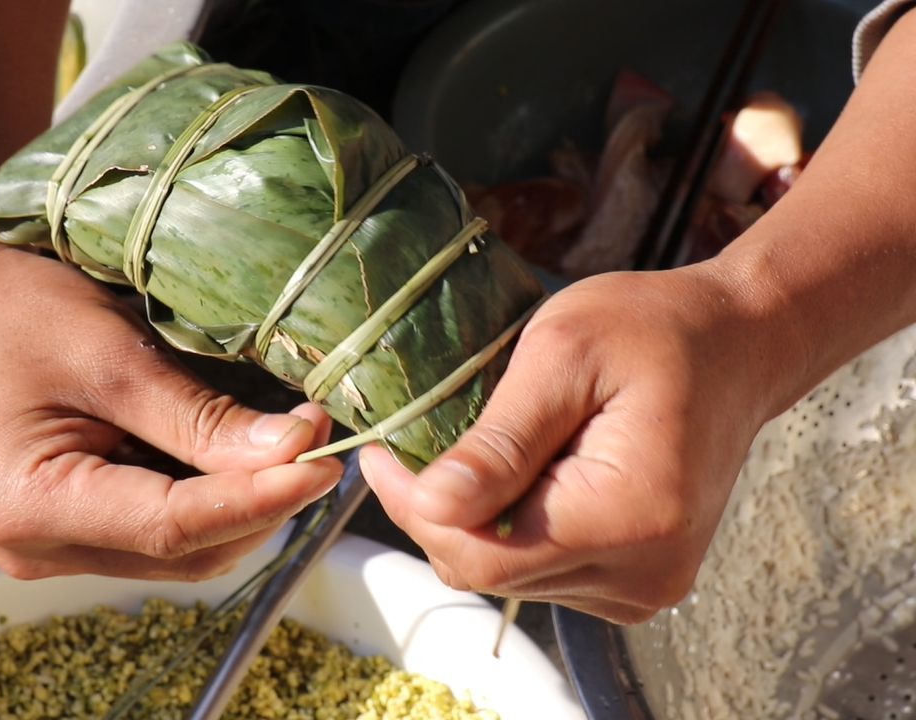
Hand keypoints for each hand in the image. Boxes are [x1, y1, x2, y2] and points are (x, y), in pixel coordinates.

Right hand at [0, 219, 340, 581]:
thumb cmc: (15, 308)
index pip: (173, 527)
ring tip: (289, 443)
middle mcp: (35, 547)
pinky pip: (155, 529)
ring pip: (178, 549)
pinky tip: (237, 453)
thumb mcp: (116, 359)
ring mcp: (49, 543)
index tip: (326, 464)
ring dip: (239, 503)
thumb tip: (294, 451)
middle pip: (182, 551)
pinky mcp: (65, 524)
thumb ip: (202, 419)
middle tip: (317, 442)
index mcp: (30, 509)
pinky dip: (206, 498)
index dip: (260, 500)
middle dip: (259, 504)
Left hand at [361, 263, 791, 622]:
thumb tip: (429, 508)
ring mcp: (647, 584)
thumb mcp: (562, 356)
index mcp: (628, 516)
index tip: (377, 453)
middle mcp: (644, 570)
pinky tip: (520, 473)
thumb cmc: (652, 330)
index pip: (481, 554)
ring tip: (478, 448)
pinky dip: (513, 528)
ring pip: (511, 575)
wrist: (738, 344)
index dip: (412, 511)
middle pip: (490, 571)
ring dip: (476, 520)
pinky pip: (545, 570)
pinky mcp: (641, 580)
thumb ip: (499, 442)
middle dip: (436, 512)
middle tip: (408, 444)